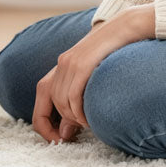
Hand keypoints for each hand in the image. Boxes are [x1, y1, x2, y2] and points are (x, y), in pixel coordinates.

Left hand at [32, 4, 154, 143]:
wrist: (123, 28)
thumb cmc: (113, 54)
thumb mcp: (91, 76)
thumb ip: (77, 98)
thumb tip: (66, 132)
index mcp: (62, 65)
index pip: (41, 95)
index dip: (43, 120)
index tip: (56, 138)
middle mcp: (62, 63)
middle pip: (52, 102)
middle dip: (62, 122)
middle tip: (77, 134)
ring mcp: (70, 63)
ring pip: (62, 101)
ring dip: (73, 119)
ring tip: (88, 124)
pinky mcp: (82, 64)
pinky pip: (73, 96)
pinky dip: (79, 112)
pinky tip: (89, 119)